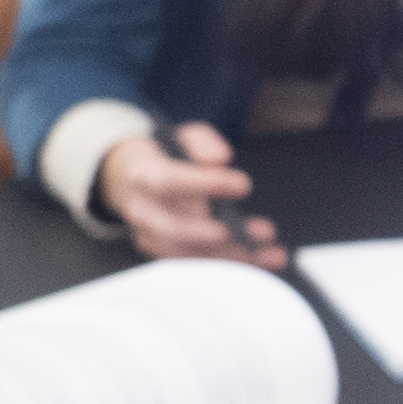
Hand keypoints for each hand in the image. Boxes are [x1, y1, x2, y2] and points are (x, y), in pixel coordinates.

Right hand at [102, 124, 283, 267]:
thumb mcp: (183, 138)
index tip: (242, 184)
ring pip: (189, 254)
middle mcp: (143, 211)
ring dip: (232, 256)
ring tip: (270, 252)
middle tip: (260, 231)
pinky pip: (196, 265)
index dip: (204, 184)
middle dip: (219, 233)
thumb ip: (203, 143)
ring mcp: (151, 237)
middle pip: (175, 229)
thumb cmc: (165, 159)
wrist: (132, 180)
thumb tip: (220, 157)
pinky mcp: (166, 253)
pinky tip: (260, 259)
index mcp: (143, 176)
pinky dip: (229, 265)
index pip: (169, 182)